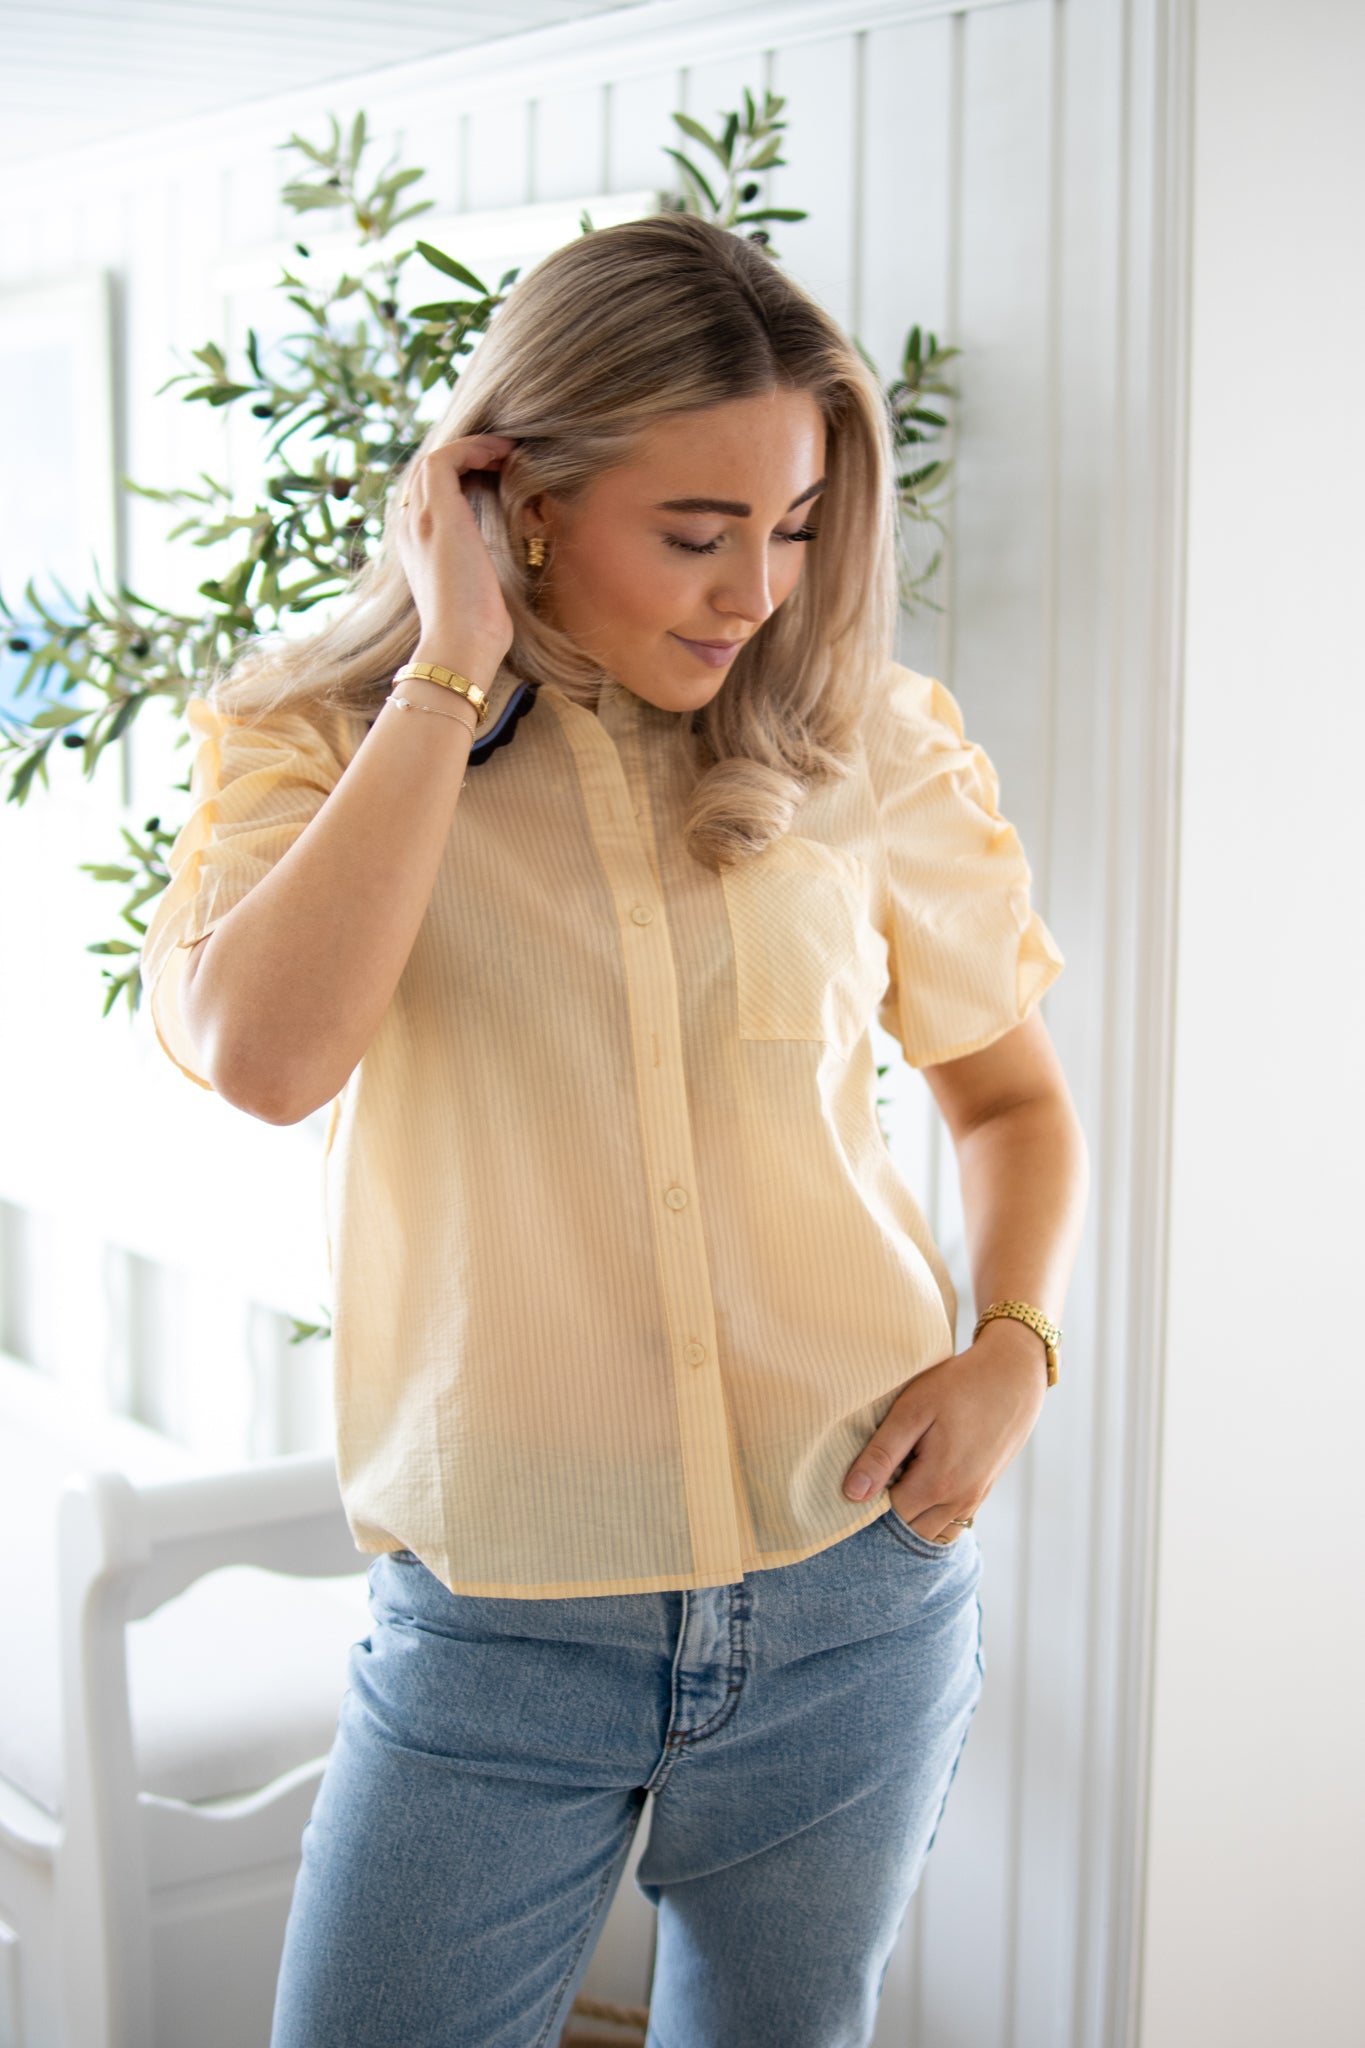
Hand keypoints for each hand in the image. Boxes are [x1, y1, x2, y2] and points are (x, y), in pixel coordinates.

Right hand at [393, 433, 518, 669]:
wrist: (459, 647)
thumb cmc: (476, 634)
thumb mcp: (479, 594)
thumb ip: (482, 574)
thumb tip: (503, 570)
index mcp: (417, 548)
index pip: (429, 496)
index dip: (461, 477)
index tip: (496, 475)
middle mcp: (411, 529)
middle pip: (428, 472)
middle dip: (466, 457)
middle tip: (503, 456)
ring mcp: (420, 519)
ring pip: (435, 459)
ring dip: (473, 448)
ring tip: (506, 450)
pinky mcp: (438, 514)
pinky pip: (445, 458)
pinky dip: (473, 448)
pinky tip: (501, 455)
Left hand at [842, 1318, 1048, 1542]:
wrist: (1013, 1375)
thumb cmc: (959, 1385)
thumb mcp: (912, 1410)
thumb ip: (882, 1454)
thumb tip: (853, 1494)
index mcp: (939, 1483)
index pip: (889, 1514)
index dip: (870, 1496)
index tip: (865, 1468)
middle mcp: (960, 1500)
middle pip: (910, 1529)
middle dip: (888, 1509)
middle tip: (880, 1470)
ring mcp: (975, 1499)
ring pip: (931, 1531)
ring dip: (911, 1512)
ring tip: (901, 1473)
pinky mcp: (983, 1491)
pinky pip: (951, 1522)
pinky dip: (931, 1513)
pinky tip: (921, 1479)